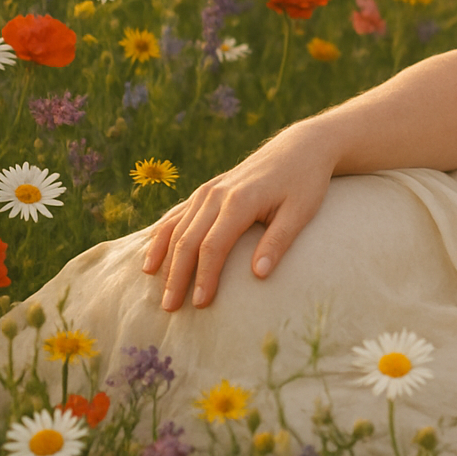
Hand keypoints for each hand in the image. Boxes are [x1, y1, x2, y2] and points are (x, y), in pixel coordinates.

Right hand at [141, 122, 335, 310]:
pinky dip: (161, 236)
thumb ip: (278, 242)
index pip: (213, 246)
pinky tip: (152, 257)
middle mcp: (216, 194)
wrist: (300, 148)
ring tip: (157, 289)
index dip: (204, 277)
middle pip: (187, 240)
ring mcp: (208, 190)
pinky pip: (176, 214)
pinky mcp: (206, 190)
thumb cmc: (305, 182)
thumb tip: (259, 275)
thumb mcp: (301, 212)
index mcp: (240, 201)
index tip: (200, 304)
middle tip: (170, 308)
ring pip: (175, 228)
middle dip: (177, 276)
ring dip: (163, 259)